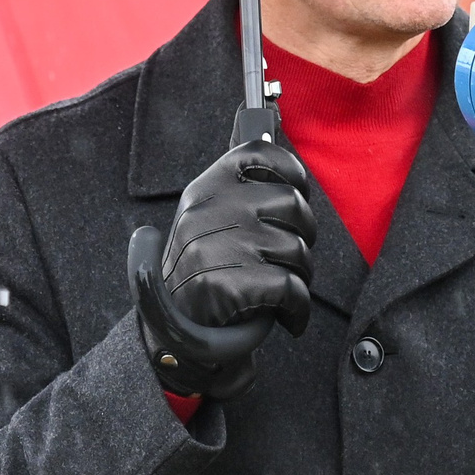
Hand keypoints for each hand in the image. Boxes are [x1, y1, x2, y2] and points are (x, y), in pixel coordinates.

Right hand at [131, 137, 316, 398]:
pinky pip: (291, 287)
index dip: (292, 170)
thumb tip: (265, 137)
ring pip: (297, 248)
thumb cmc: (200, 276)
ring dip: (299, 276)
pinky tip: (286, 317)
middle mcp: (208, 211)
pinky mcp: (227, 285)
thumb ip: (235, 189)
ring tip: (279, 290)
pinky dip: (297, 309)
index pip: (259, 153)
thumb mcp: (207, 223)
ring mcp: (216, 247)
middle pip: (292, 203)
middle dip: (303, 235)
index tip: (299, 191)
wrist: (171, 337)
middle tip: (289, 257)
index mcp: (204, 190)